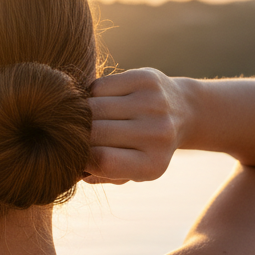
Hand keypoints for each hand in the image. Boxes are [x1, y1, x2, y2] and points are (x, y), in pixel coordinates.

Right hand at [85, 68, 190, 184]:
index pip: (103, 161)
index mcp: (153, 164)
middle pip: (95, 133)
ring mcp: (152, 103)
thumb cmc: (145, 146)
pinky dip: (91, 95)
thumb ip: (102, 175)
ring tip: (86, 118)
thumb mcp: (131, 171)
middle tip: (75, 135)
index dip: (80, 159)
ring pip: (93, 107)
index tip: (76, 156)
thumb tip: (73, 170)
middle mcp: (156, 134)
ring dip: (82, 113)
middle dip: (78, 135)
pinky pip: (99, 86)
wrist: (182, 111)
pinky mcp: (145, 79)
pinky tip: (100, 101)